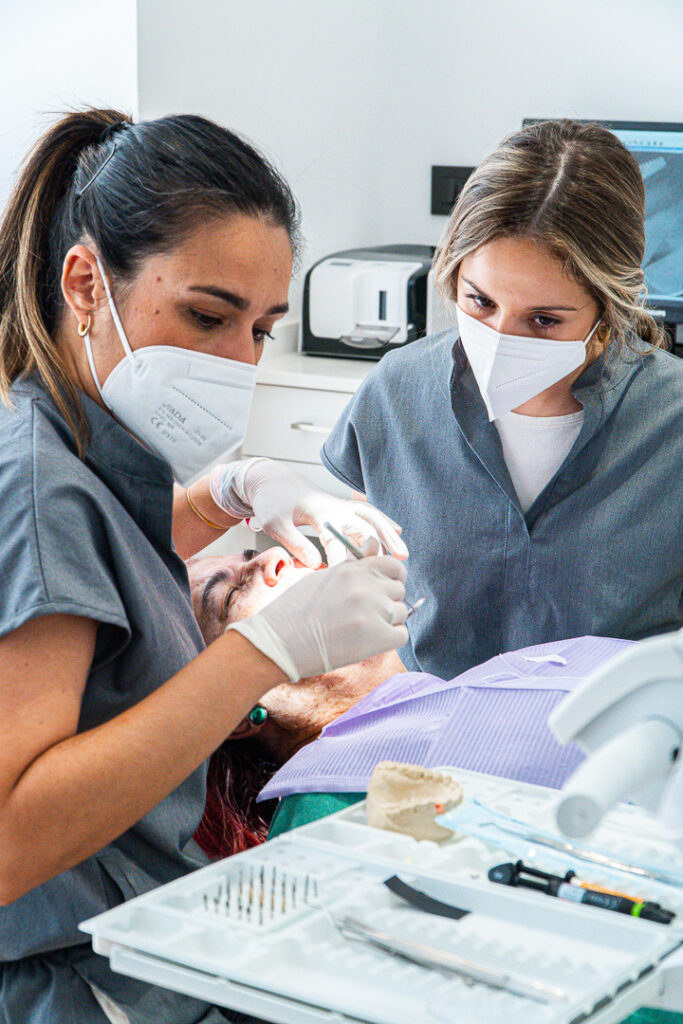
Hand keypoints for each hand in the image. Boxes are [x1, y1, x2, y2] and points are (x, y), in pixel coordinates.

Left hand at [211, 458, 408, 566]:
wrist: (271, 480)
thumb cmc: (271, 503)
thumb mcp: (275, 524)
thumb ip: (295, 543)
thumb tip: (318, 565)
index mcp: (320, 512)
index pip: (340, 538)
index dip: (347, 559)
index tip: (354, 578)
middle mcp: (335, 507)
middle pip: (365, 526)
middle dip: (382, 544)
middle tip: (398, 564)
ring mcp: (340, 506)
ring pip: (371, 519)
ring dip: (388, 535)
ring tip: (403, 554)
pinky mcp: (340, 507)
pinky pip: (366, 513)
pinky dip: (382, 522)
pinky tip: (396, 532)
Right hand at [225, 553, 408, 681]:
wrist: (277, 642)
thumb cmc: (294, 612)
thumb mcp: (323, 578)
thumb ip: (353, 567)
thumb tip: (375, 549)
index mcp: (353, 569)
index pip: (393, 565)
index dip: (394, 577)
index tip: (388, 588)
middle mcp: (366, 586)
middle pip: (399, 590)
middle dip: (388, 601)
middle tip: (367, 614)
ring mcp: (373, 611)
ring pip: (401, 613)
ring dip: (388, 622)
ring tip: (363, 629)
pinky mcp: (377, 637)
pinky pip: (401, 635)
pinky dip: (389, 639)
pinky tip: (368, 641)